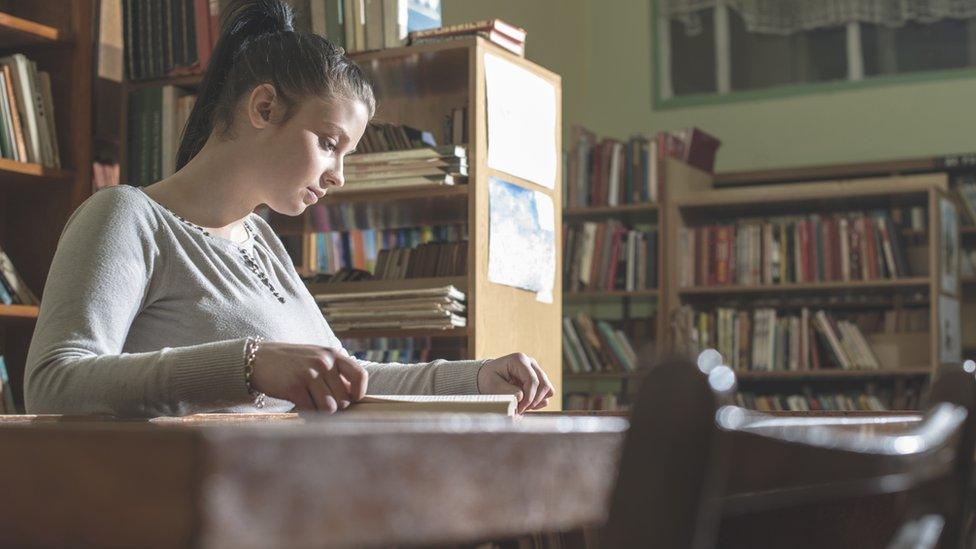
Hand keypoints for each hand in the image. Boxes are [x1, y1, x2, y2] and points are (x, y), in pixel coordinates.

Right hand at [249, 342, 367, 412]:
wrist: (257, 359)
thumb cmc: (290, 362)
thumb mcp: (316, 358)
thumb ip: (334, 372)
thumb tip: (353, 397)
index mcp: (332, 354)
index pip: (360, 375)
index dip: (359, 393)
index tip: (351, 400)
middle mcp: (323, 362)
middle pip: (344, 399)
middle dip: (334, 406)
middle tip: (319, 402)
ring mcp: (309, 374)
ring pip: (330, 408)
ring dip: (320, 412)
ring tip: (309, 404)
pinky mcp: (295, 387)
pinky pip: (311, 410)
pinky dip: (306, 414)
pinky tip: (299, 407)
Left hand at [477, 353, 553, 413]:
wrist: (487, 378)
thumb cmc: (489, 380)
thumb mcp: (493, 386)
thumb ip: (508, 391)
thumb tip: (522, 397)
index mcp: (519, 360)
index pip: (532, 381)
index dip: (529, 398)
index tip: (519, 409)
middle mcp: (530, 362)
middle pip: (544, 385)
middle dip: (534, 401)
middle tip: (520, 409)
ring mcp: (536, 370)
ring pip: (548, 389)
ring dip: (538, 401)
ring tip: (523, 405)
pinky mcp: (539, 378)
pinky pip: (548, 392)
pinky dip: (539, 401)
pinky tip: (526, 403)